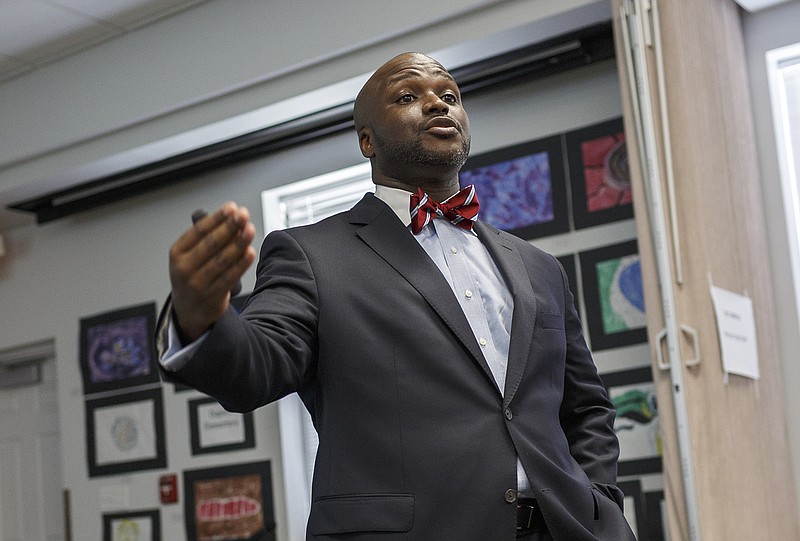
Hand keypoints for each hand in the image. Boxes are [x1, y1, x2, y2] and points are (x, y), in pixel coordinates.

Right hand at [168, 202, 256, 340]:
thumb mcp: (187, 257)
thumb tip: (231, 220)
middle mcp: (184, 268)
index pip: (198, 231)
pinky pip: (230, 277)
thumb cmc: (191, 276)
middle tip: (243, 215)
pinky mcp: (212, 296)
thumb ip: (204, 240)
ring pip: (222, 260)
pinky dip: (241, 264)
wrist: (188, 310)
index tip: (231, 207)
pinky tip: (250, 252)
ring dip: (239, 243)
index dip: (217, 218)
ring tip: (250, 230)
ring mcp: (197, 283)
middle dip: (230, 227)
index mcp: (177, 253)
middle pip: (211, 243)